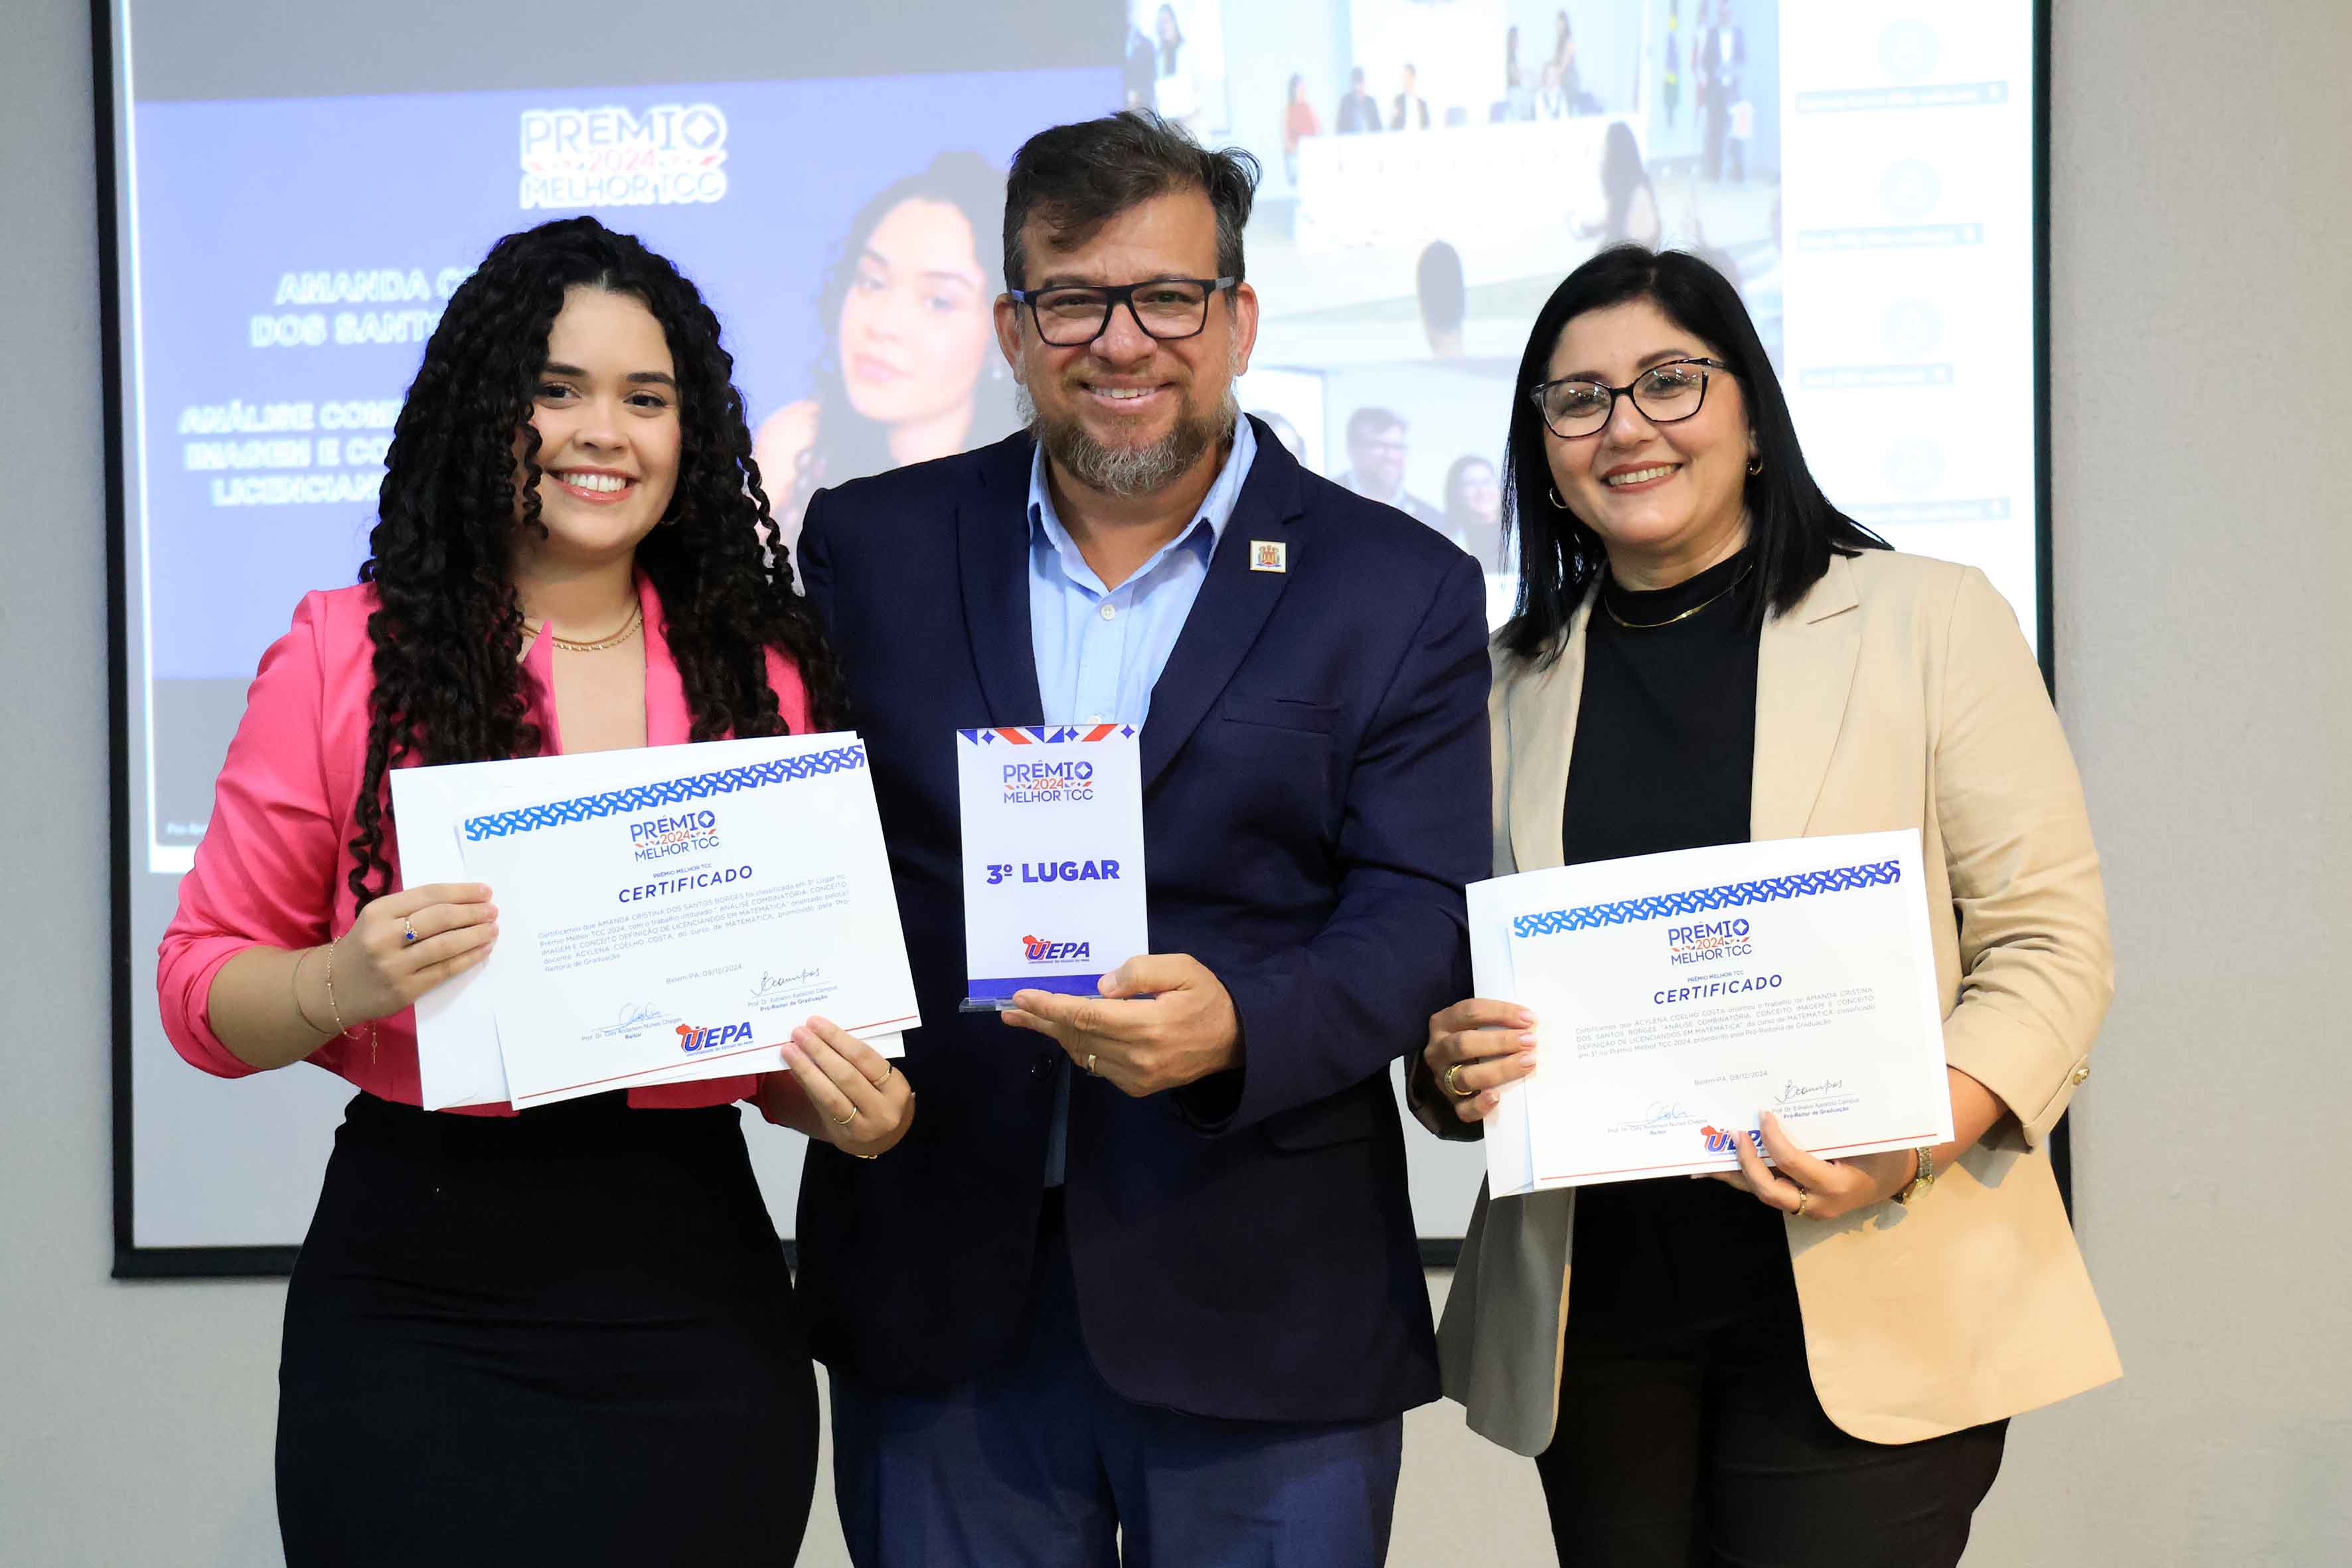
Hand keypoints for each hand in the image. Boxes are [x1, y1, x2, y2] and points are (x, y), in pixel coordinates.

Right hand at [310, 882, 498, 1025]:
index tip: (485, 891)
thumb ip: (413, 908)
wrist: (334, 986)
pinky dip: (469, 958)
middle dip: (472, 913)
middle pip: (440, 919)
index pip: (429, 895)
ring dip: (476, 935)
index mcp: (378, 912)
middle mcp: (384, 937)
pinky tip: (483, 950)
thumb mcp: (378, 919)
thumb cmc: (366, 946)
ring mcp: (394, 966)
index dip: (461, 892)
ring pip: (445, 945)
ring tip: (493, 929)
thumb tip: (464, 900)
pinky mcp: (405, 990)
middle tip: (493, 910)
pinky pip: (445, 970)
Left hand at [775, 1017, 914, 1157]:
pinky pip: (821, 1106)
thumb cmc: (881, 1098)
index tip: (816, 1023)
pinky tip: (795, 1070)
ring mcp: (862, 1126)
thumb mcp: (882, 1080)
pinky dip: (807, 1084)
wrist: (883, 1137)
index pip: (864, 1058)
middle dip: (819, 1050)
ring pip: (829, 1093)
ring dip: (806, 1068)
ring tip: (789, 1050)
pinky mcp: (842, 1135)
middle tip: (799, 1033)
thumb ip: (857, 1061)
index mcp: (896, 1088)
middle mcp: (882, 1109)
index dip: (838, 1038)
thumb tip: (822, 1034)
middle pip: (846, 1074)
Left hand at [1002, 954, 1238, 1097]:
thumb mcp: (1183, 968)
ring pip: (1082, 1053)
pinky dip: (1079, 1047)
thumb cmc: (1208, 998)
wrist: (1236, 1042)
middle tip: (1012, 1009)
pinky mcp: (1137, 1087)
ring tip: (1029, 1018)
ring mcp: (1136, 1077)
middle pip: (1076, 1036)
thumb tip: (1101, 986)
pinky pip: (1097, 1065)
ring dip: (1055, 1035)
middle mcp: (1137, 1056)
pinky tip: (1067, 1033)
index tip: (1022, 997)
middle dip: (1041, 1020)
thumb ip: (1141, 971)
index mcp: (1148, 1024)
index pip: (1085, 1015)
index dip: (1050, 1006)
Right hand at [1423, 998, 1537, 1123]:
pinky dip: (1480, 1105)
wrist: (1456, 1071)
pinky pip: (1463, 1109)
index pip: (1469, 1012)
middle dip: (1501, 1041)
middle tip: (1530, 1041)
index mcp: (1443, 1023)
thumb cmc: (1476, 1041)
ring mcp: (1442, 1078)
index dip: (1500, 1013)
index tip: (1528, 1018)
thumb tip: (1533, 1024)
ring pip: (1466, 1076)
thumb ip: (1495, 1023)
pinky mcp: (1452, 1102)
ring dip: (1500, 1069)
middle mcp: (1438, 1050)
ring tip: (1528, 1062)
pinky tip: (1496, 1098)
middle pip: (1464, 1043)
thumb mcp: (1474, 1025)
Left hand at [1705, 1110, 1912, 1221]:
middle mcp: (1818, 1203)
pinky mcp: (1800, 1203)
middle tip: (1733, 1134)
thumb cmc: (1884, 1153)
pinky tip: (1724, 1166)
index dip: (1774, 1140)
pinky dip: (1746, 1177)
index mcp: (1836, 1185)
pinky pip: (1769, 1191)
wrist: (1895, 1178)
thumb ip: (1833, 1127)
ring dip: (1737, 1175)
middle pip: (1770, 1190)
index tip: (1763, 1115)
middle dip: (1747, 1163)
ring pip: (1764, 1194)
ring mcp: (1807, 1207)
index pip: (1794, 1163)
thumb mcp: (1866, 1139)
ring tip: (1708, 1159)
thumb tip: (1793, 1097)